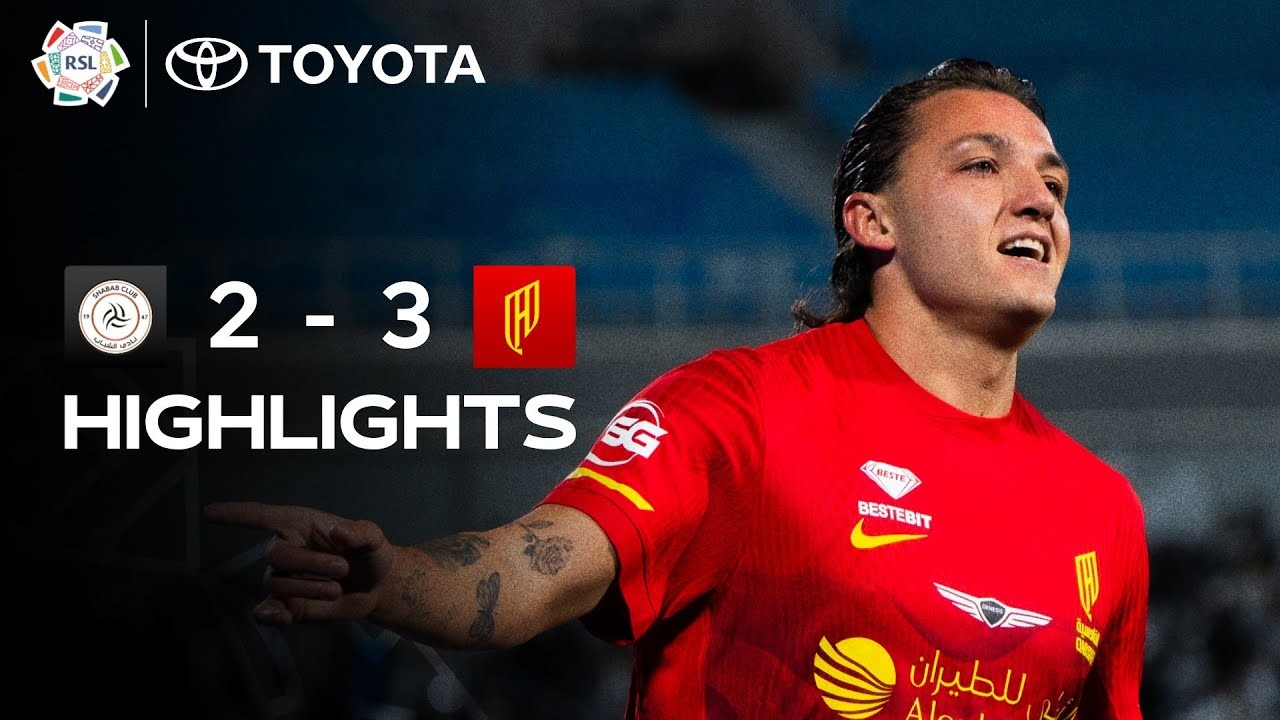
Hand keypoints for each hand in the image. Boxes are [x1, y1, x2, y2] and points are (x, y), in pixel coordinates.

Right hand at [205, 502, 394, 624]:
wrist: (380, 587)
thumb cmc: (372, 553)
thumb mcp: (372, 537)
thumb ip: (358, 532)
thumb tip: (337, 533)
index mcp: (300, 525)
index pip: (260, 516)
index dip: (235, 514)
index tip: (209, 512)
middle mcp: (287, 550)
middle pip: (273, 555)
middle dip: (310, 564)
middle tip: (342, 569)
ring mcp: (286, 578)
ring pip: (276, 583)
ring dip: (309, 587)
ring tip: (337, 586)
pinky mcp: (289, 605)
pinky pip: (268, 611)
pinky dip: (271, 615)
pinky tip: (282, 615)